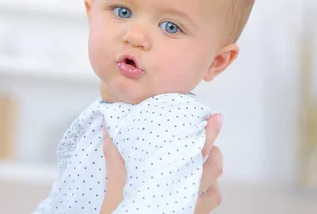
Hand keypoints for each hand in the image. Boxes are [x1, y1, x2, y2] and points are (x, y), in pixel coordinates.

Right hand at [100, 114, 223, 213]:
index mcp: (170, 178)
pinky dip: (209, 194)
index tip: (215, 118)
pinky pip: (209, 206)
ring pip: (215, 189)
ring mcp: (192, 209)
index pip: (197, 150)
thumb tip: (107, 127)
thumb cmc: (126, 212)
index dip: (209, 133)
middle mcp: (187, 194)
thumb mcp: (115, 185)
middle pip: (212, 167)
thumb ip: (114, 156)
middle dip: (214, 149)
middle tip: (212, 132)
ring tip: (209, 159)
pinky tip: (201, 189)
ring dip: (214, 172)